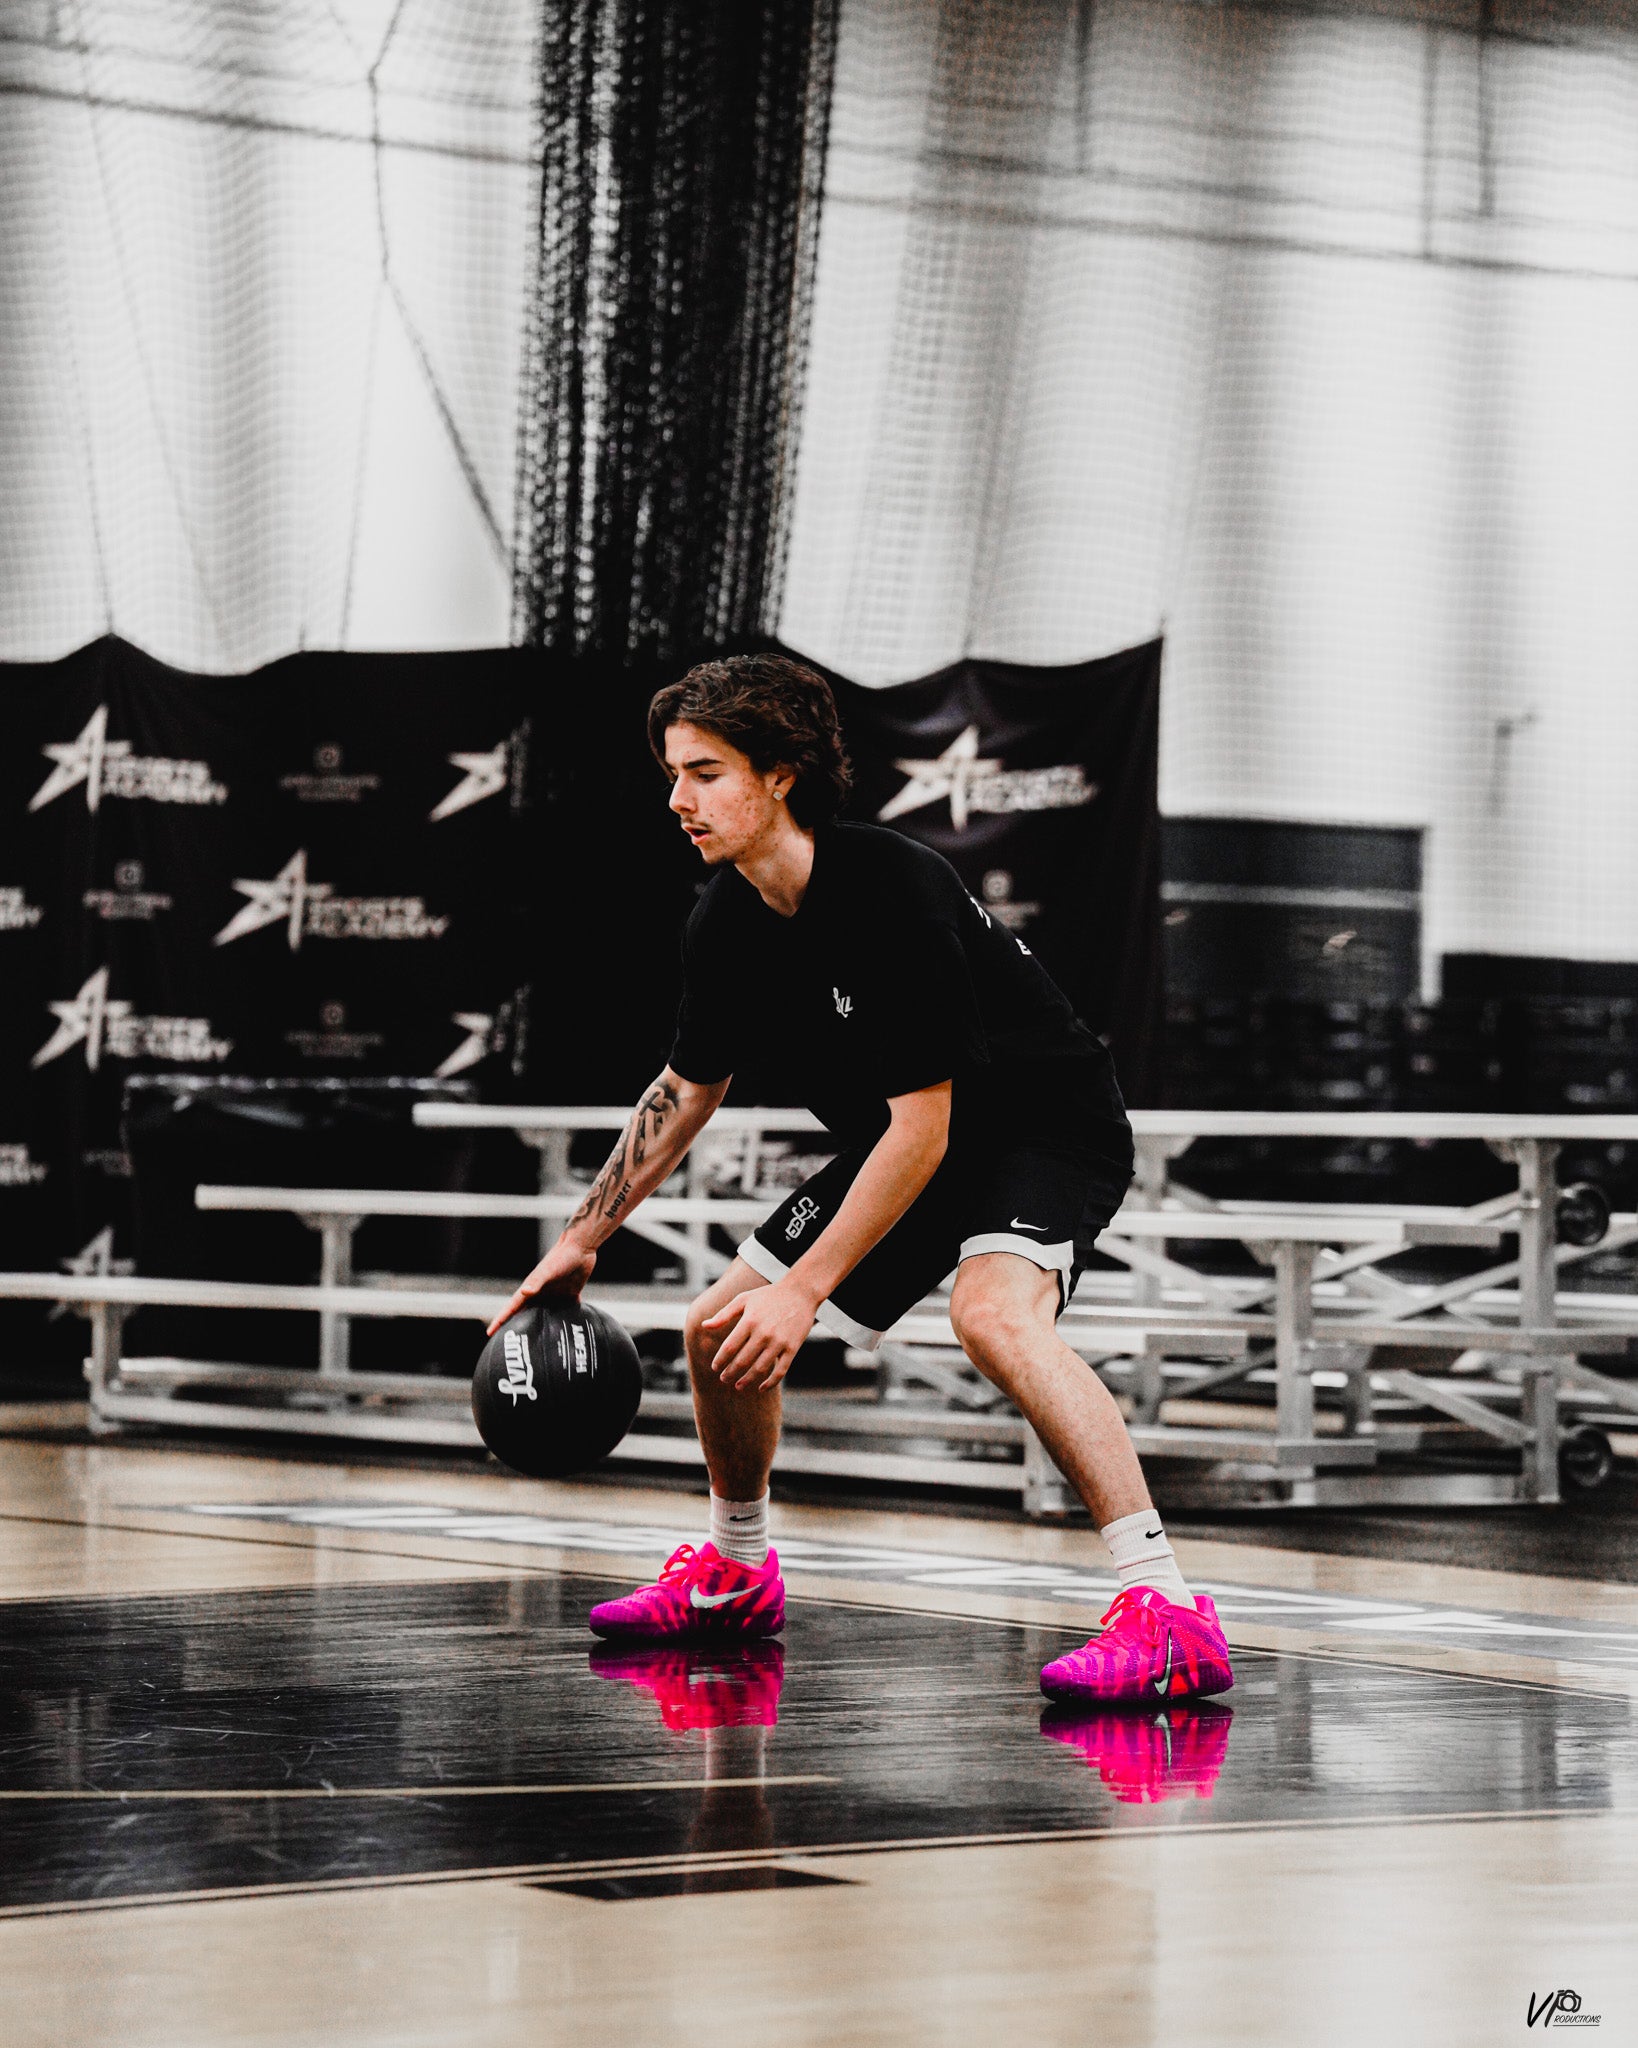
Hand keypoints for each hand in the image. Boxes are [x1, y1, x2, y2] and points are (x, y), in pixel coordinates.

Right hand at [486, 1238, 596, 1335]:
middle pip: (525, 1315)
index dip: (500, 1320)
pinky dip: (563, 1322)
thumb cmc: (562, 1257)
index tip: (489, 1333)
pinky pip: (564, 1312)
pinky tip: (565, 1334)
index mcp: (531, 1290)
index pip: (511, 1308)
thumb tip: (524, 1292)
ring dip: (540, 1328)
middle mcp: (540, 1294)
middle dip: (516, 1328)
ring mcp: (554, 1296)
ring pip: (544, 1316)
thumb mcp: (549, 1270)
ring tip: (537, 1345)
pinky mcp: (569, 1296)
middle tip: (509, 1343)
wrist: (581, 1248)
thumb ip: (537, 1281)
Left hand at [704, 1279, 818, 1392]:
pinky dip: (770, 1383)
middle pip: (742, 1361)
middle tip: (724, 1379)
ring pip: (760, 1369)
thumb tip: (704, 1326)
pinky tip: (761, 1388)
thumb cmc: (769, 1296)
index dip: (720, 1360)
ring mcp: (779, 1342)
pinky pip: (780, 1371)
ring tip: (738, 1386)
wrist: (801, 1292)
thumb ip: (724, 1314)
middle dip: (730, 1373)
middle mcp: (763, 1333)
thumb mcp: (744, 1299)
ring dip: (747, 1380)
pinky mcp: (792, 1348)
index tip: (715, 1367)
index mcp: (749, 1321)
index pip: (729, 1347)